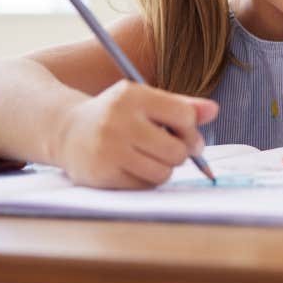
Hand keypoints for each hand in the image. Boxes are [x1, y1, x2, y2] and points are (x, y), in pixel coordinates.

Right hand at [53, 80, 218, 188]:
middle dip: (180, 153)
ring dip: (164, 169)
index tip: (185, 133)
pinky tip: (134, 168)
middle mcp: (119, 121)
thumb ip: (181, 105)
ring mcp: (109, 149)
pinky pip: (145, 186)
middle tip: (171, 150)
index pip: (184, 115)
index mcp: (132, 95)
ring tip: (152, 159)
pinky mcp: (102, 174)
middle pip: (177, 150)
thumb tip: (215, 111)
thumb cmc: (116, 114)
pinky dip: (147, 180)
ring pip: (163, 172)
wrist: (67, 131)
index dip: (191, 129)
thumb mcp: (145, 100)